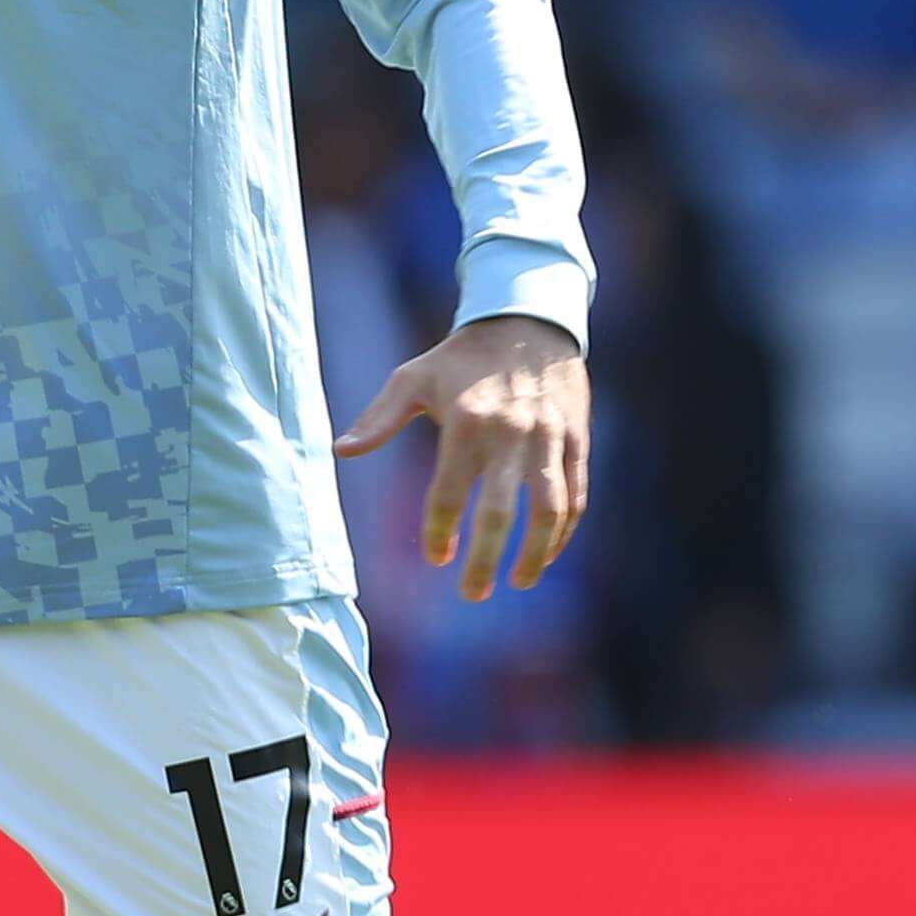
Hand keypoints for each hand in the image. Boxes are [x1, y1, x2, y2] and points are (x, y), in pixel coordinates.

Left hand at [332, 315, 588, 601]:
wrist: (528, 321)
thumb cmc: (461, 358)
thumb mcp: (413, 377)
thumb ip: (379, 418)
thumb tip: (338, 451)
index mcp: (467, 421)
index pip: (449, 492)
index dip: (440, 530)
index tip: (435, 558)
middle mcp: (511, 433)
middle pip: (501, 513)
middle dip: (486, 561)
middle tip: (472, 593)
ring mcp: (549, 438)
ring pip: (549, 511)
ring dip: (536, 554)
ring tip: (519, 582)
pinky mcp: (576, 440)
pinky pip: (575, 495)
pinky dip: (563, 530)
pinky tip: (547, 552)